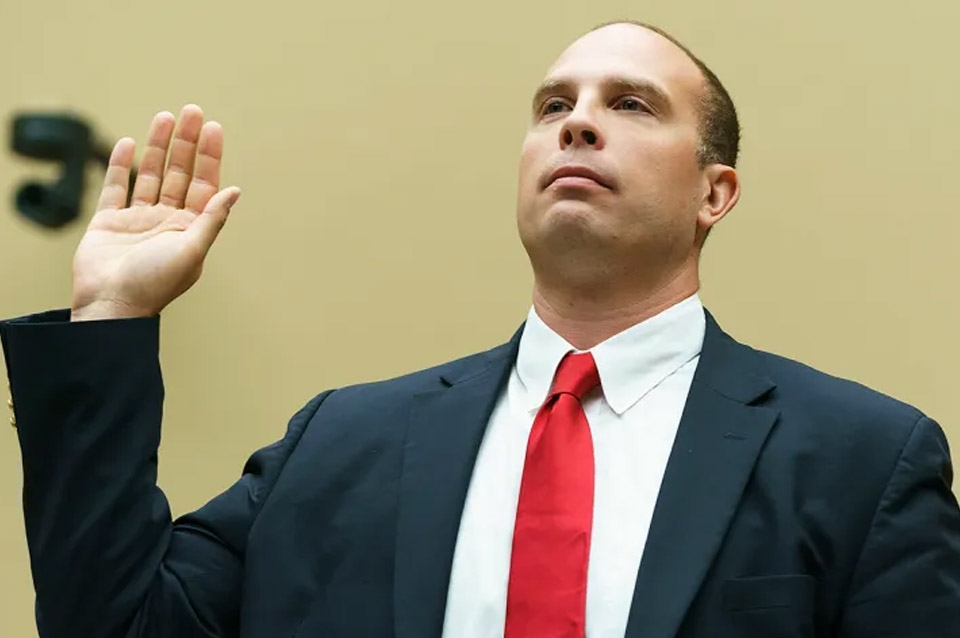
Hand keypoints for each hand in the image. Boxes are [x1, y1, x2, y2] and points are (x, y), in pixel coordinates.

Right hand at [71, 105, 240, 320]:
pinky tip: (127, 143)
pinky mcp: (108, 222)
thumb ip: (212, 219)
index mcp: (190, 229)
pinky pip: (115, 188)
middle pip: (180, 173)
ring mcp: (137, 220)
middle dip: (186, 143)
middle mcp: (167, 221)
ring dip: (158, 147)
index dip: (209, 155)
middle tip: (191, 110)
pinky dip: (120, 166)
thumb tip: (235, 191)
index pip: (204, 184)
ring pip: (150, 175)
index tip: (213, 127)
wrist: (111, 305)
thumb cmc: (154, 283)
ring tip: (165, 116)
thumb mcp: (192, 250)